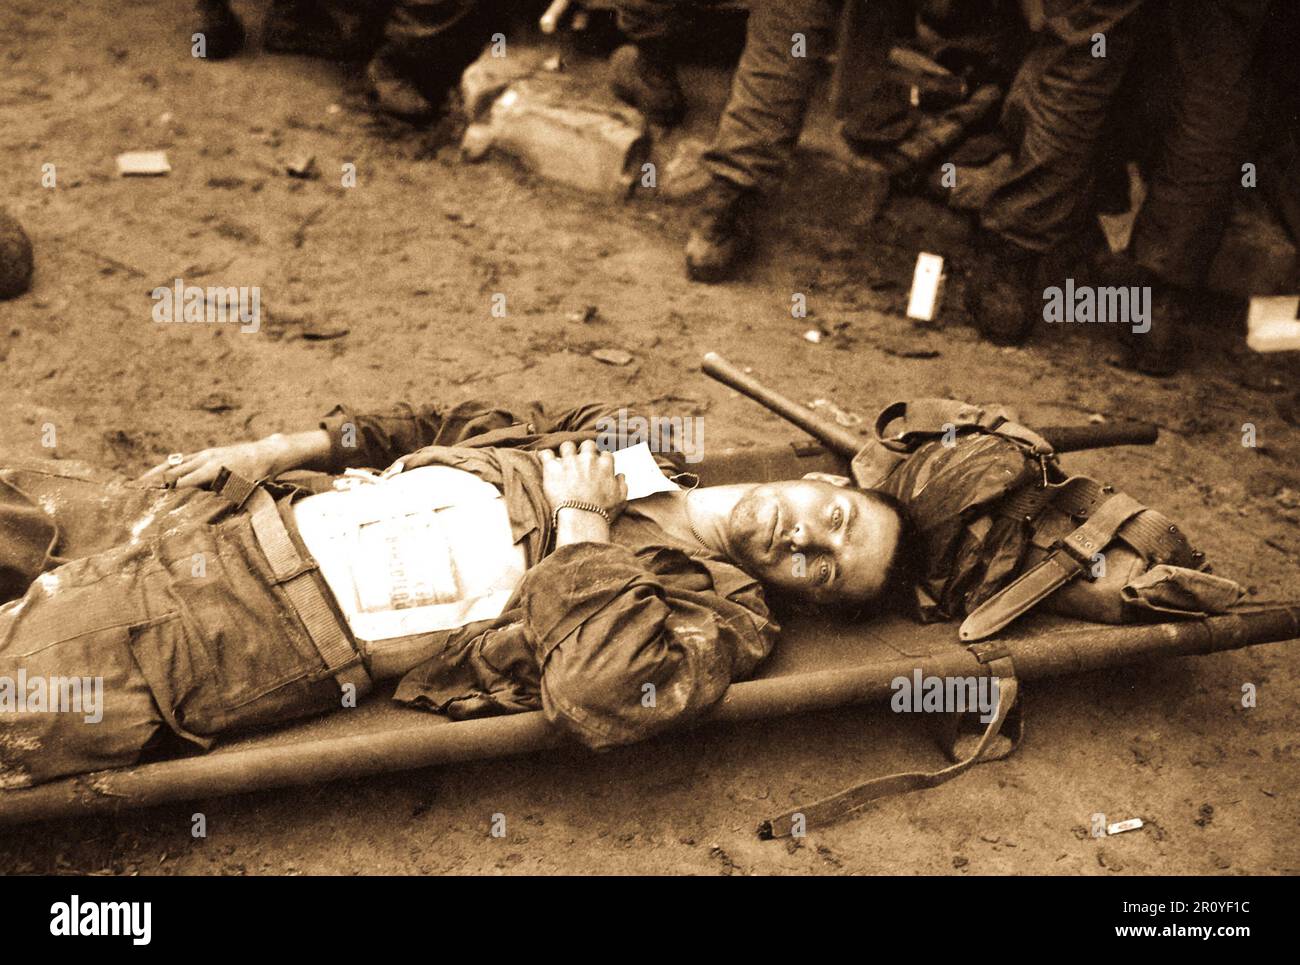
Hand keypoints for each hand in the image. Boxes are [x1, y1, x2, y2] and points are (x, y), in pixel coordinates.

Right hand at [138, 434, 290, 488]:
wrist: (266, 454)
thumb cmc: (257, 477)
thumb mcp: (243, 492)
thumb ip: (223, 503)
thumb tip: (206, 518)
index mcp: (212, 470)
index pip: (182, 483)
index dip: (166, 494)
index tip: (151, 503)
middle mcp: (204, 460)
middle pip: (172, 472)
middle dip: (153, 483)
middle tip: (134, 494)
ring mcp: (203, 455)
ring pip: (173, 464)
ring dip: (155, 474)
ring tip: (137, 484)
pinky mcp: (205, 453)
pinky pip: (181, 459)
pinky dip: (167, 467)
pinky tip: (156, 474)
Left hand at [540, 439, 626, 520]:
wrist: (582, 518)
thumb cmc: (602, 512)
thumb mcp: (621, 499)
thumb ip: (622, 484)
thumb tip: (620, 476)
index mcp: (605, 465)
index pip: (605, 454)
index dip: (601, 460)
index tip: (597, 466)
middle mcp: (588, 459)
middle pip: (587, 445)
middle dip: (585, 450)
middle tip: (581, 460)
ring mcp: (569, 462)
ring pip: (567, 446)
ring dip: (566, 451)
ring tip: (563, 459)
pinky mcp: (552, 468)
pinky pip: (546, 454)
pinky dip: (545, 456)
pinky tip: (546, 460)